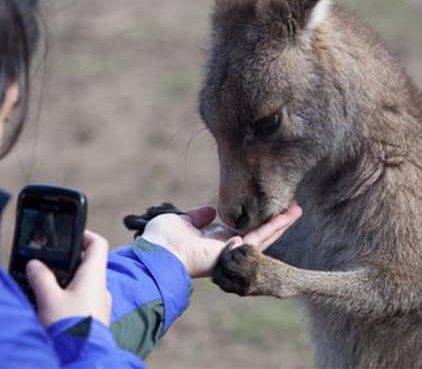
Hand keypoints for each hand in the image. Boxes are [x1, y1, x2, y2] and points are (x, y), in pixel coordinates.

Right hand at [26, 230, 111, 327]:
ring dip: (65, 279)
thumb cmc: (70, 329)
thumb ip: (41, 278)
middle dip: (67, 260)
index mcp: (95, 276)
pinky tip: (50, 304)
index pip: (98, 244)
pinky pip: (80, 299)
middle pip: (87, 263)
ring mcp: (98, 304)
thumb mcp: (49, 299)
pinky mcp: (92, 319)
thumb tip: (35, 264)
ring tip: (44, 283)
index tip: (68, 234)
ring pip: (82, 282)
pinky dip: (67, 296)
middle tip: (47, 261)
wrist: (82, 360)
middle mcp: (100, 287)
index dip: (84, 234)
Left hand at [141, 201, 301, 277]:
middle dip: (273, 221)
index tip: (263, 207)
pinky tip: (289, 216)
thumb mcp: (182, 221)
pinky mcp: (237, 251)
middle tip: (291, 208)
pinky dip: (275, 226)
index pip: (237, 230)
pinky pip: (260, 237)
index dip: (251, 219)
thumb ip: (197, 217)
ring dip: (281, 223)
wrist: (160, 251)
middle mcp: (225, 248)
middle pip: (256, 233)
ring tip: (297, 209)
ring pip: (263, 236)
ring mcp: (233, 251)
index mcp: (212, 241)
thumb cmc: (164, 238)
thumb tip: (210, 211)